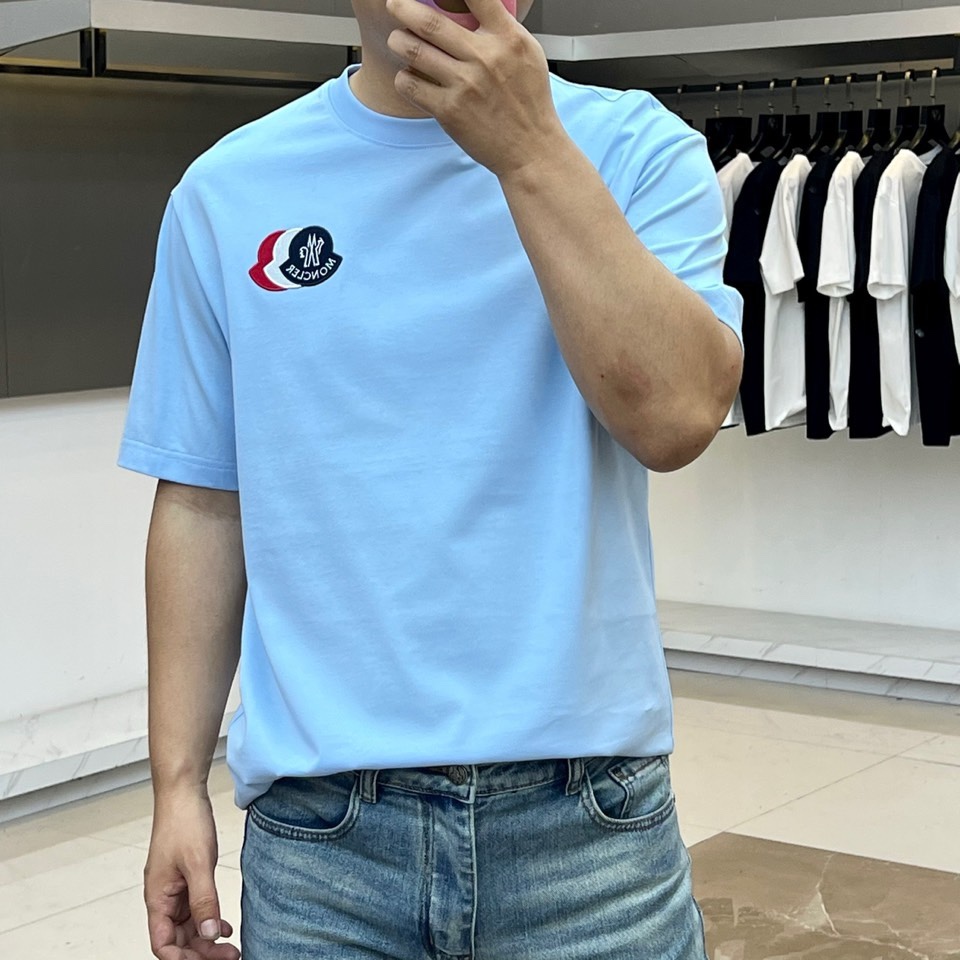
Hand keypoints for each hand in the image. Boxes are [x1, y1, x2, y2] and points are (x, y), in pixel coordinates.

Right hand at [144, 790, 240, 959]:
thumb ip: (204, 900)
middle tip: (230, 956)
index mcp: (157, 898)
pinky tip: (224, 925)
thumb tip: (208, 935)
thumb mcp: (198, 863)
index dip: (183, 959)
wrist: (184, 793)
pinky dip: (208, 920)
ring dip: (206, 939)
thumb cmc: (184, 822)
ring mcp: (174, 889)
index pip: (163, 944)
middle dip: (200, 952)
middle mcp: (163, 898)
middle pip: (177, 940)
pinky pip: (195, 909)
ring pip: (187, 927)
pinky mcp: (186, 879)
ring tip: (231, 947)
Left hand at [385, 0, 567, 178]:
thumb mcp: (528, 53)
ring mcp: (465, 84)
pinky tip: (409, 77)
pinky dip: (404, 78)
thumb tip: (475, 6)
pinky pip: (410, 85)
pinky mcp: (449, 111)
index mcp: (507, 38)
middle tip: (395, 5)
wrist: (531, 148)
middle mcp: (485, 57)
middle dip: (403, 8)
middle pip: (430, 21)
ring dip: (398, 41)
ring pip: (413, 50)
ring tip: (397, 40)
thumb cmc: (529, 103)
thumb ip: (502, 28)